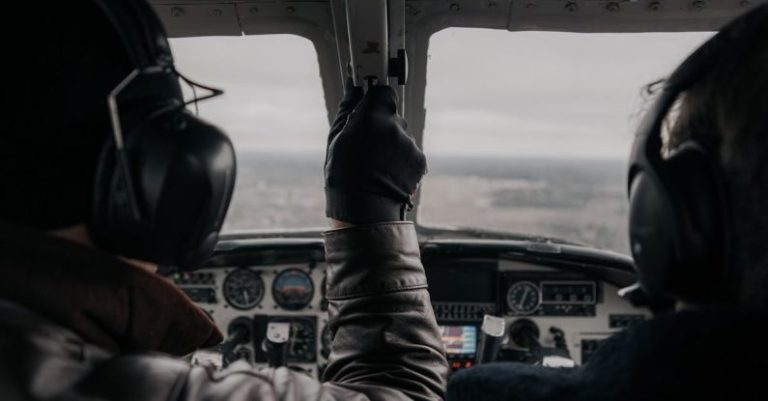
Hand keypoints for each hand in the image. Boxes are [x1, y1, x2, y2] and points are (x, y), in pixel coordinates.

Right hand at [325, 82, 426, 224]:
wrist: (364, 210)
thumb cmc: (344, 175)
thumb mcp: (336, 139)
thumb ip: (348, 109)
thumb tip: (353, 89)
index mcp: (372, 116)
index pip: (382, 92)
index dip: (375, 100)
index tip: (368, 107)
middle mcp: (395, 125)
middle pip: (392, 115)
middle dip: (381, 125)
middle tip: (366, 145)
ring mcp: (409, 143)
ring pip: (401, 135)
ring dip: (391, 144)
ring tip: (376, 164)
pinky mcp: (419, 160)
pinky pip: (410, 151)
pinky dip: (401, 159)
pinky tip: (387, 172)